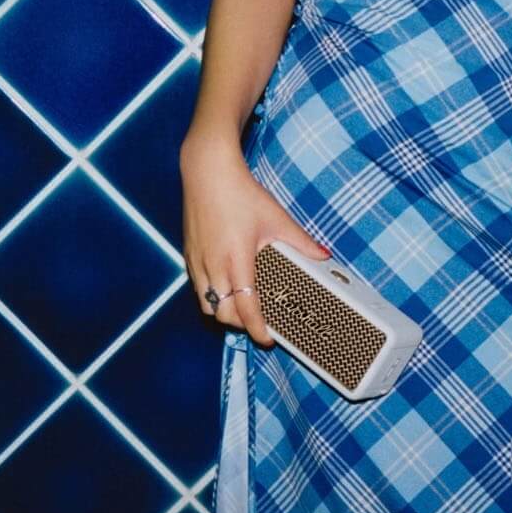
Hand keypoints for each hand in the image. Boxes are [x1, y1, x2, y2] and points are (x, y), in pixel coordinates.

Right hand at [179, 136, 331, 347]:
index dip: (257, 329)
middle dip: (241, 324)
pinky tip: (226, 286)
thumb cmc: (241, 193)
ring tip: (243, 307)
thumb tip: (323, 255)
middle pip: (223, 314)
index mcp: (236, 260)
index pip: (245, 307)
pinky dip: (212, 296)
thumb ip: (300, 241)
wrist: (207, 172)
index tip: (267, 340)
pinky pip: (198, 289)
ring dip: (224, 312)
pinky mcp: (188, 255)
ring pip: (207, 305)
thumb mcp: (276, 218)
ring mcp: (197, 262)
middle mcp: (213, 266)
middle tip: (259, 322)